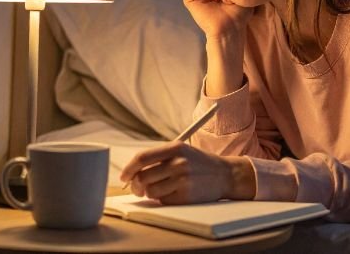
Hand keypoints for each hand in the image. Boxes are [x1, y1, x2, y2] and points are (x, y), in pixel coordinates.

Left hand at [119, 141, 254, 203]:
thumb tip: (131, 174)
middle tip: (138, 188)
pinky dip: (163, 199)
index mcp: (175, 148)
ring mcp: (182, 179)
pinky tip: (174, 193)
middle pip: (142, 177)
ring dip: (150, 193)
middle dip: (136, 185)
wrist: (225, 174)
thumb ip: (158, 157)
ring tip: (161, 188)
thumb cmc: (198, 163)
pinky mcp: (186, 195)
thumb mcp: (181, 151)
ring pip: (150, 191)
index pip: (142, 158)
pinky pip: (163, 200)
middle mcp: (178, 163)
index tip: (124, 177)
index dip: (128, 169)